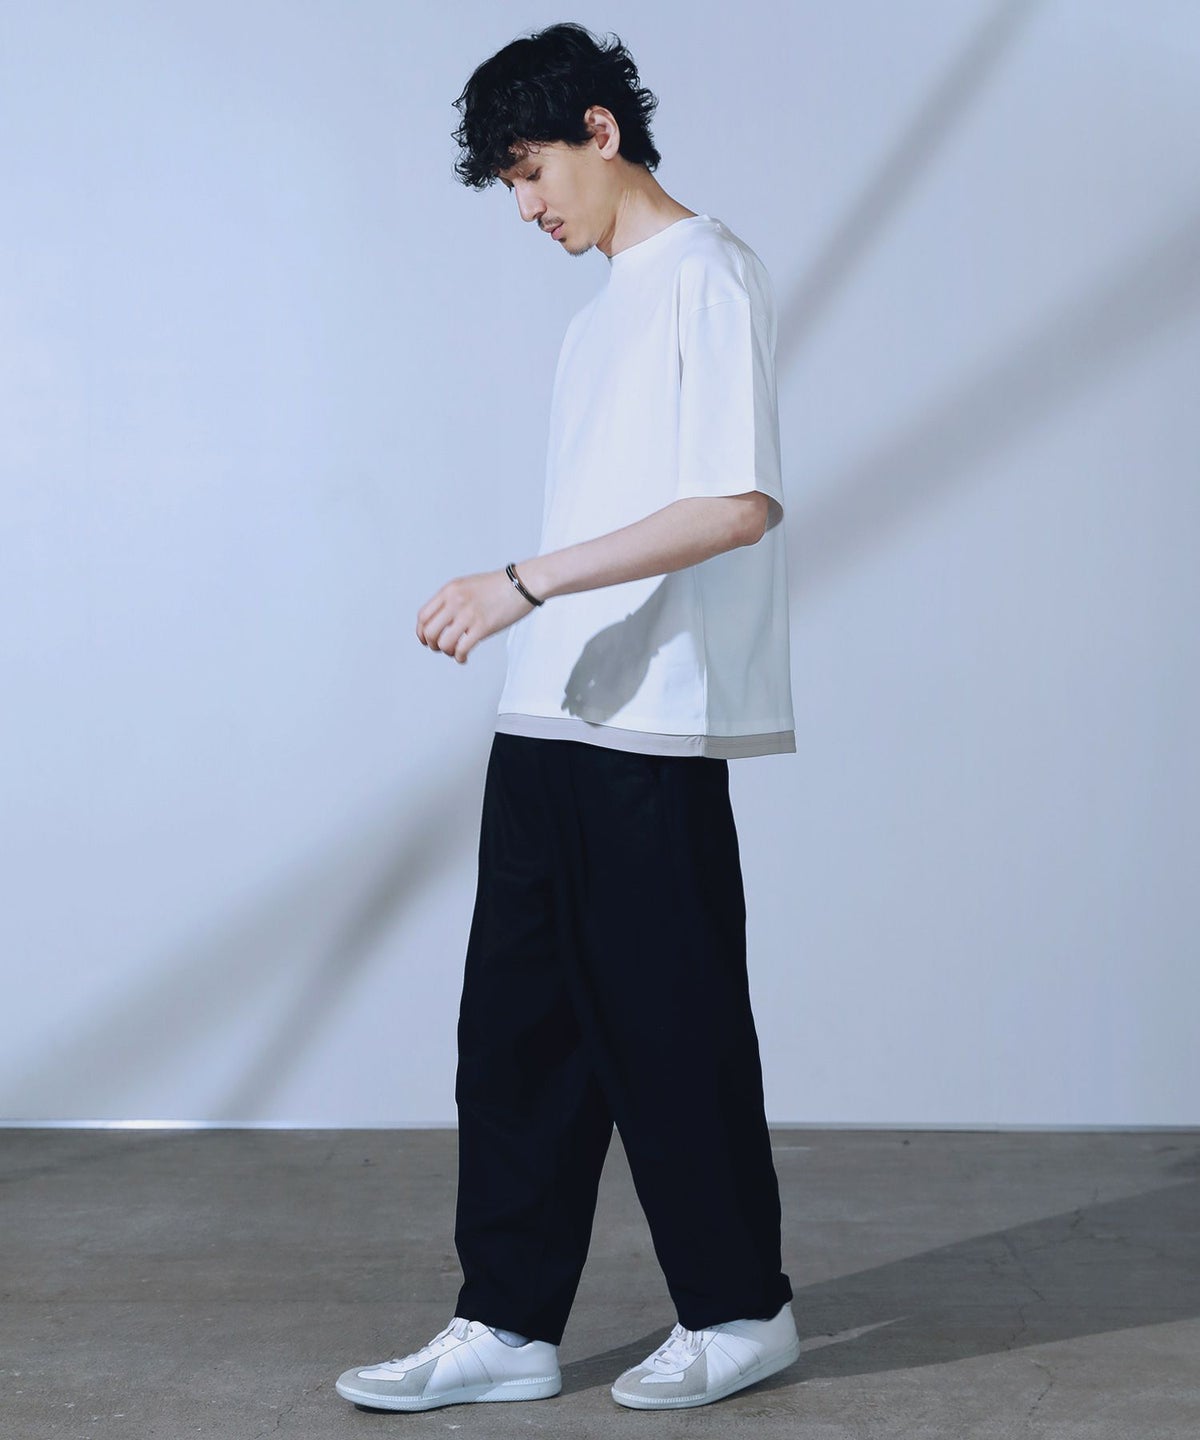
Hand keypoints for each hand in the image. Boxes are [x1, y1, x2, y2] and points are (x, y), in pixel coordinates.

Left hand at [416, 567, 537, 663]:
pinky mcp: (483, 627)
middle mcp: (455, 601)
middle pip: (429, 631)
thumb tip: (442, 621)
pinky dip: (459, 657)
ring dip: (446, 652)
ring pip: (443, 643)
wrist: (523, 583)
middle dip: (432, 645)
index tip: (426, 640)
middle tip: (441, 648)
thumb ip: (452, 600)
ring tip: (455, 652)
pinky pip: (462, 648)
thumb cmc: (499, 586)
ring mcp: (468, 614)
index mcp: (449, 590)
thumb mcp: (468, 586)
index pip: (423, 616)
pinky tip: (464, 657)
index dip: (421, 632)